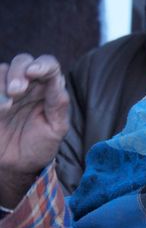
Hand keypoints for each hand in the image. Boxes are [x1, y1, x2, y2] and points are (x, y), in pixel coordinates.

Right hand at [0, 53, 69, 205]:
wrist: (18, 165)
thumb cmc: (40, 145)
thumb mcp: (56, 128)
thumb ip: (58, 104)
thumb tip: (56, 79)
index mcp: (48, 89)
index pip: (49, 66)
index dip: (43, 64)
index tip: (33, 72)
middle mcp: (28, 84)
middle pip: (23, 61)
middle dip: (18, 71)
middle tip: (16, 91)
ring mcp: (7, 90)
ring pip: (2, 70)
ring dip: (3, 82)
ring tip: (6, 106)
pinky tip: (0, 108)